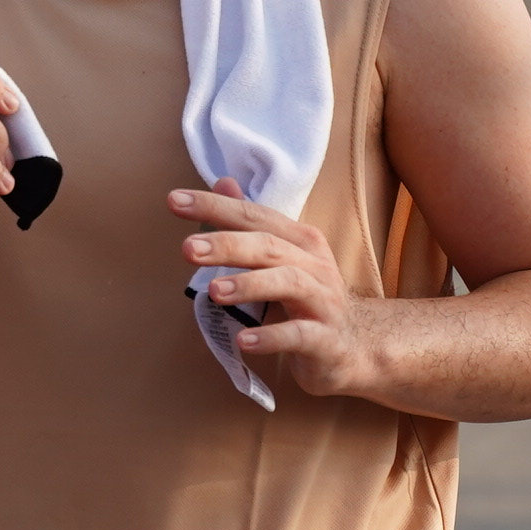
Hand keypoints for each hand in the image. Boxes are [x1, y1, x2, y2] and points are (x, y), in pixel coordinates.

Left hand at [172, 186, 371, 397]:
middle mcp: (314, 265)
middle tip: (188, 249)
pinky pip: (300, 335)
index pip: (254, 216)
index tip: (174, 200)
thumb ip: (251, 225)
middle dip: (228, 244)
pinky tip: (244, 340)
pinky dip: (272, 337)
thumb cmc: (308, 300)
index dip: (216, 206)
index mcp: (299, 240)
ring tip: (213, 291)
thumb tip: (223, 182)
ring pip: (288, 283)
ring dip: (250, 285)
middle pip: (269, 246)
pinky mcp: (326, 340)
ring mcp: (323, 301)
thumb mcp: (281, 259)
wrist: (356, 347)